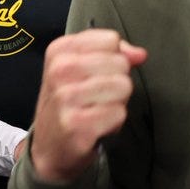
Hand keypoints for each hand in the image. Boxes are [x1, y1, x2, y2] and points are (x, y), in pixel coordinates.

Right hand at [30, 29, 146, 182]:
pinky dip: (114, 122)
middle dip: (117, 82)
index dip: (113, 59)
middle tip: (97, 98)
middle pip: (120, 63)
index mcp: (59, 51)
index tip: (96, 74)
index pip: (110, 40)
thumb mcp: (81, 70)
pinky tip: (96, 126)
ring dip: (117, 103)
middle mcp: (59, 71)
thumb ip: (113, 54)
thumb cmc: (70, 104)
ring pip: (123, 87)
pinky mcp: (77, 124)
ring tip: (97, 111)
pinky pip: (119, 113)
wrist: (49, 149)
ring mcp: (66, 98)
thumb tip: (140, 54)